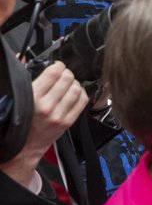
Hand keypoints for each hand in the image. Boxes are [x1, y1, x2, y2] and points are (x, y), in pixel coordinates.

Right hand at [0, 62, 87, 189]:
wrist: (23, 147)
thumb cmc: (18, 120)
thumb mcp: (17, 97)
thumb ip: (21, 76)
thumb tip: (22, 56)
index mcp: (32, 98)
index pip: (54, 73)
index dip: (58, 66)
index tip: (57, 66)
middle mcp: (47, 106)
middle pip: (68, 79)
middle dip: (67, 73)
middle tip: (63, 75)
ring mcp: (59, 115)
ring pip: (77, 88)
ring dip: (75, 83)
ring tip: (69, 83)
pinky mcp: (68, 122)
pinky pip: (82, 101)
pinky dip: (81, 93)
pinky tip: (75, 93)